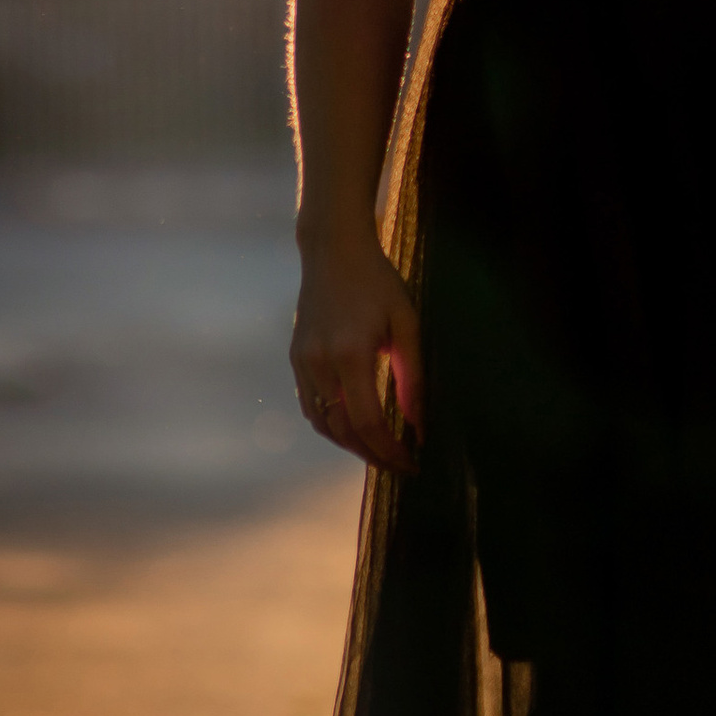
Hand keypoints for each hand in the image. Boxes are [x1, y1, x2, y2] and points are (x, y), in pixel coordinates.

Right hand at [290, 238, 422, 471]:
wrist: (333, 250)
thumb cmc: (378, 281)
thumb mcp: (406, 322)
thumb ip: (413, 376)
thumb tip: (419, 425)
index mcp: (350, 355)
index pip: (368, 423)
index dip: (390, 451)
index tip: (413, 463)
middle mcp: (319, 364)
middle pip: (343, 431)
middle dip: (373, 455)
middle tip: (401, 465)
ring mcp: (302, 362)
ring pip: (323, 424)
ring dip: (351, 445)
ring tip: (381, 451)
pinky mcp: (296, 358)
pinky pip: (311, 407)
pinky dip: (332, 426)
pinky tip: (354, 428)